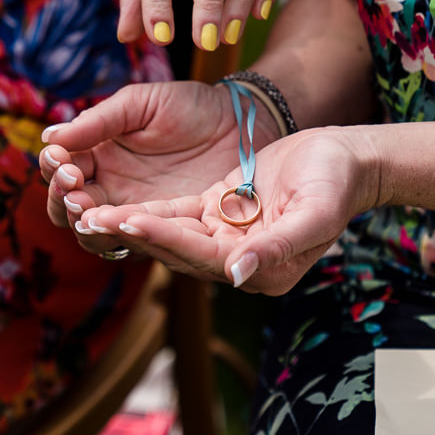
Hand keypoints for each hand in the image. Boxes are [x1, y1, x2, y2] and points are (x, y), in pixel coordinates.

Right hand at [40, 80, 283, 256]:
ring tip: (85, 206)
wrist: (241, 123)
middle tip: (72, 183)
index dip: (53, 167)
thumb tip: (48, 138)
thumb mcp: (140, 104)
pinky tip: (116, 223)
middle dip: (61, 198)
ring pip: (93, 231)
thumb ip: (98, 122)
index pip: (61, 170)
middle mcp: (109, 188)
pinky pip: (133, 241)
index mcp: (98, 154)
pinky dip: (118, 236)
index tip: (60, 158)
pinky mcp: (163, 230)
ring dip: (82, 221)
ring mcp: (134, 212)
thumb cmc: (189, 106)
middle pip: (67, 208)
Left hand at [77, 126, 380, 294]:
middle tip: (89, 221)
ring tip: (89, 215)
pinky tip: (114, 206)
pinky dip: (147, 213)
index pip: (201, 255)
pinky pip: (176, 217)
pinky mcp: (217, 214)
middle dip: (133, 235)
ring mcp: (225, 239)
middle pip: (176, 250)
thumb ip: (277, 247)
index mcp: (260, 270)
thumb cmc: (336, 184)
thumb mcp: (314, 214)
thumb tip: (236, 274)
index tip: (127, 223)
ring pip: (169, 234)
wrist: (346, 161)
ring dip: (131, 226)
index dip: (162, 239)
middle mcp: (237, 262)